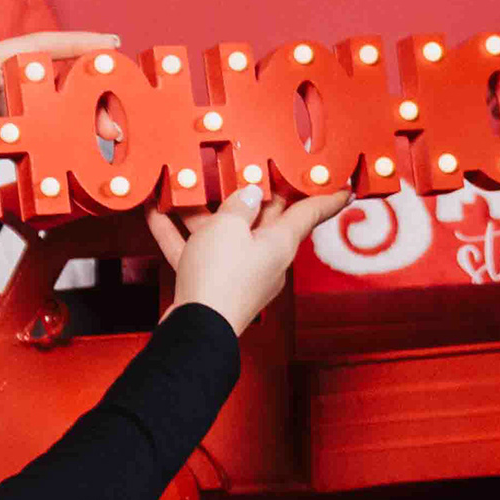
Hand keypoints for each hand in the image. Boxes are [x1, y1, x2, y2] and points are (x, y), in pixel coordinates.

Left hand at [0, 30, 125, 169]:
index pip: (32, 48)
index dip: (72, 44)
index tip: (109, 43)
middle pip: (52, 81)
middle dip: (87, 93)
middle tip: (114, 119)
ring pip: (50, 110)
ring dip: (78, 122)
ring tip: (105, 139)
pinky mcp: (0, 136)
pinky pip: (36, 137)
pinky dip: (57, 145)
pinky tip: (77, 158)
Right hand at [148, 177, 351, 333]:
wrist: (195, 331)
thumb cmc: (219, 280)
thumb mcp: (228, 228)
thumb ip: (238, 206)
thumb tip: (248, 196)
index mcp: (280, 243)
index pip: (309, 214)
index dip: (326, 198)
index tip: (343, 188)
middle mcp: (264, 258)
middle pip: (262, 218)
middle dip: (251, 195)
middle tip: (248, 168)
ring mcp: (237, 273)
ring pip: (222, 234)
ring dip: (201, 212)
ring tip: (182, 187)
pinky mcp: (211, 284)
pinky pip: (196, 251)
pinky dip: (178, 233)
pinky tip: (156, 214)